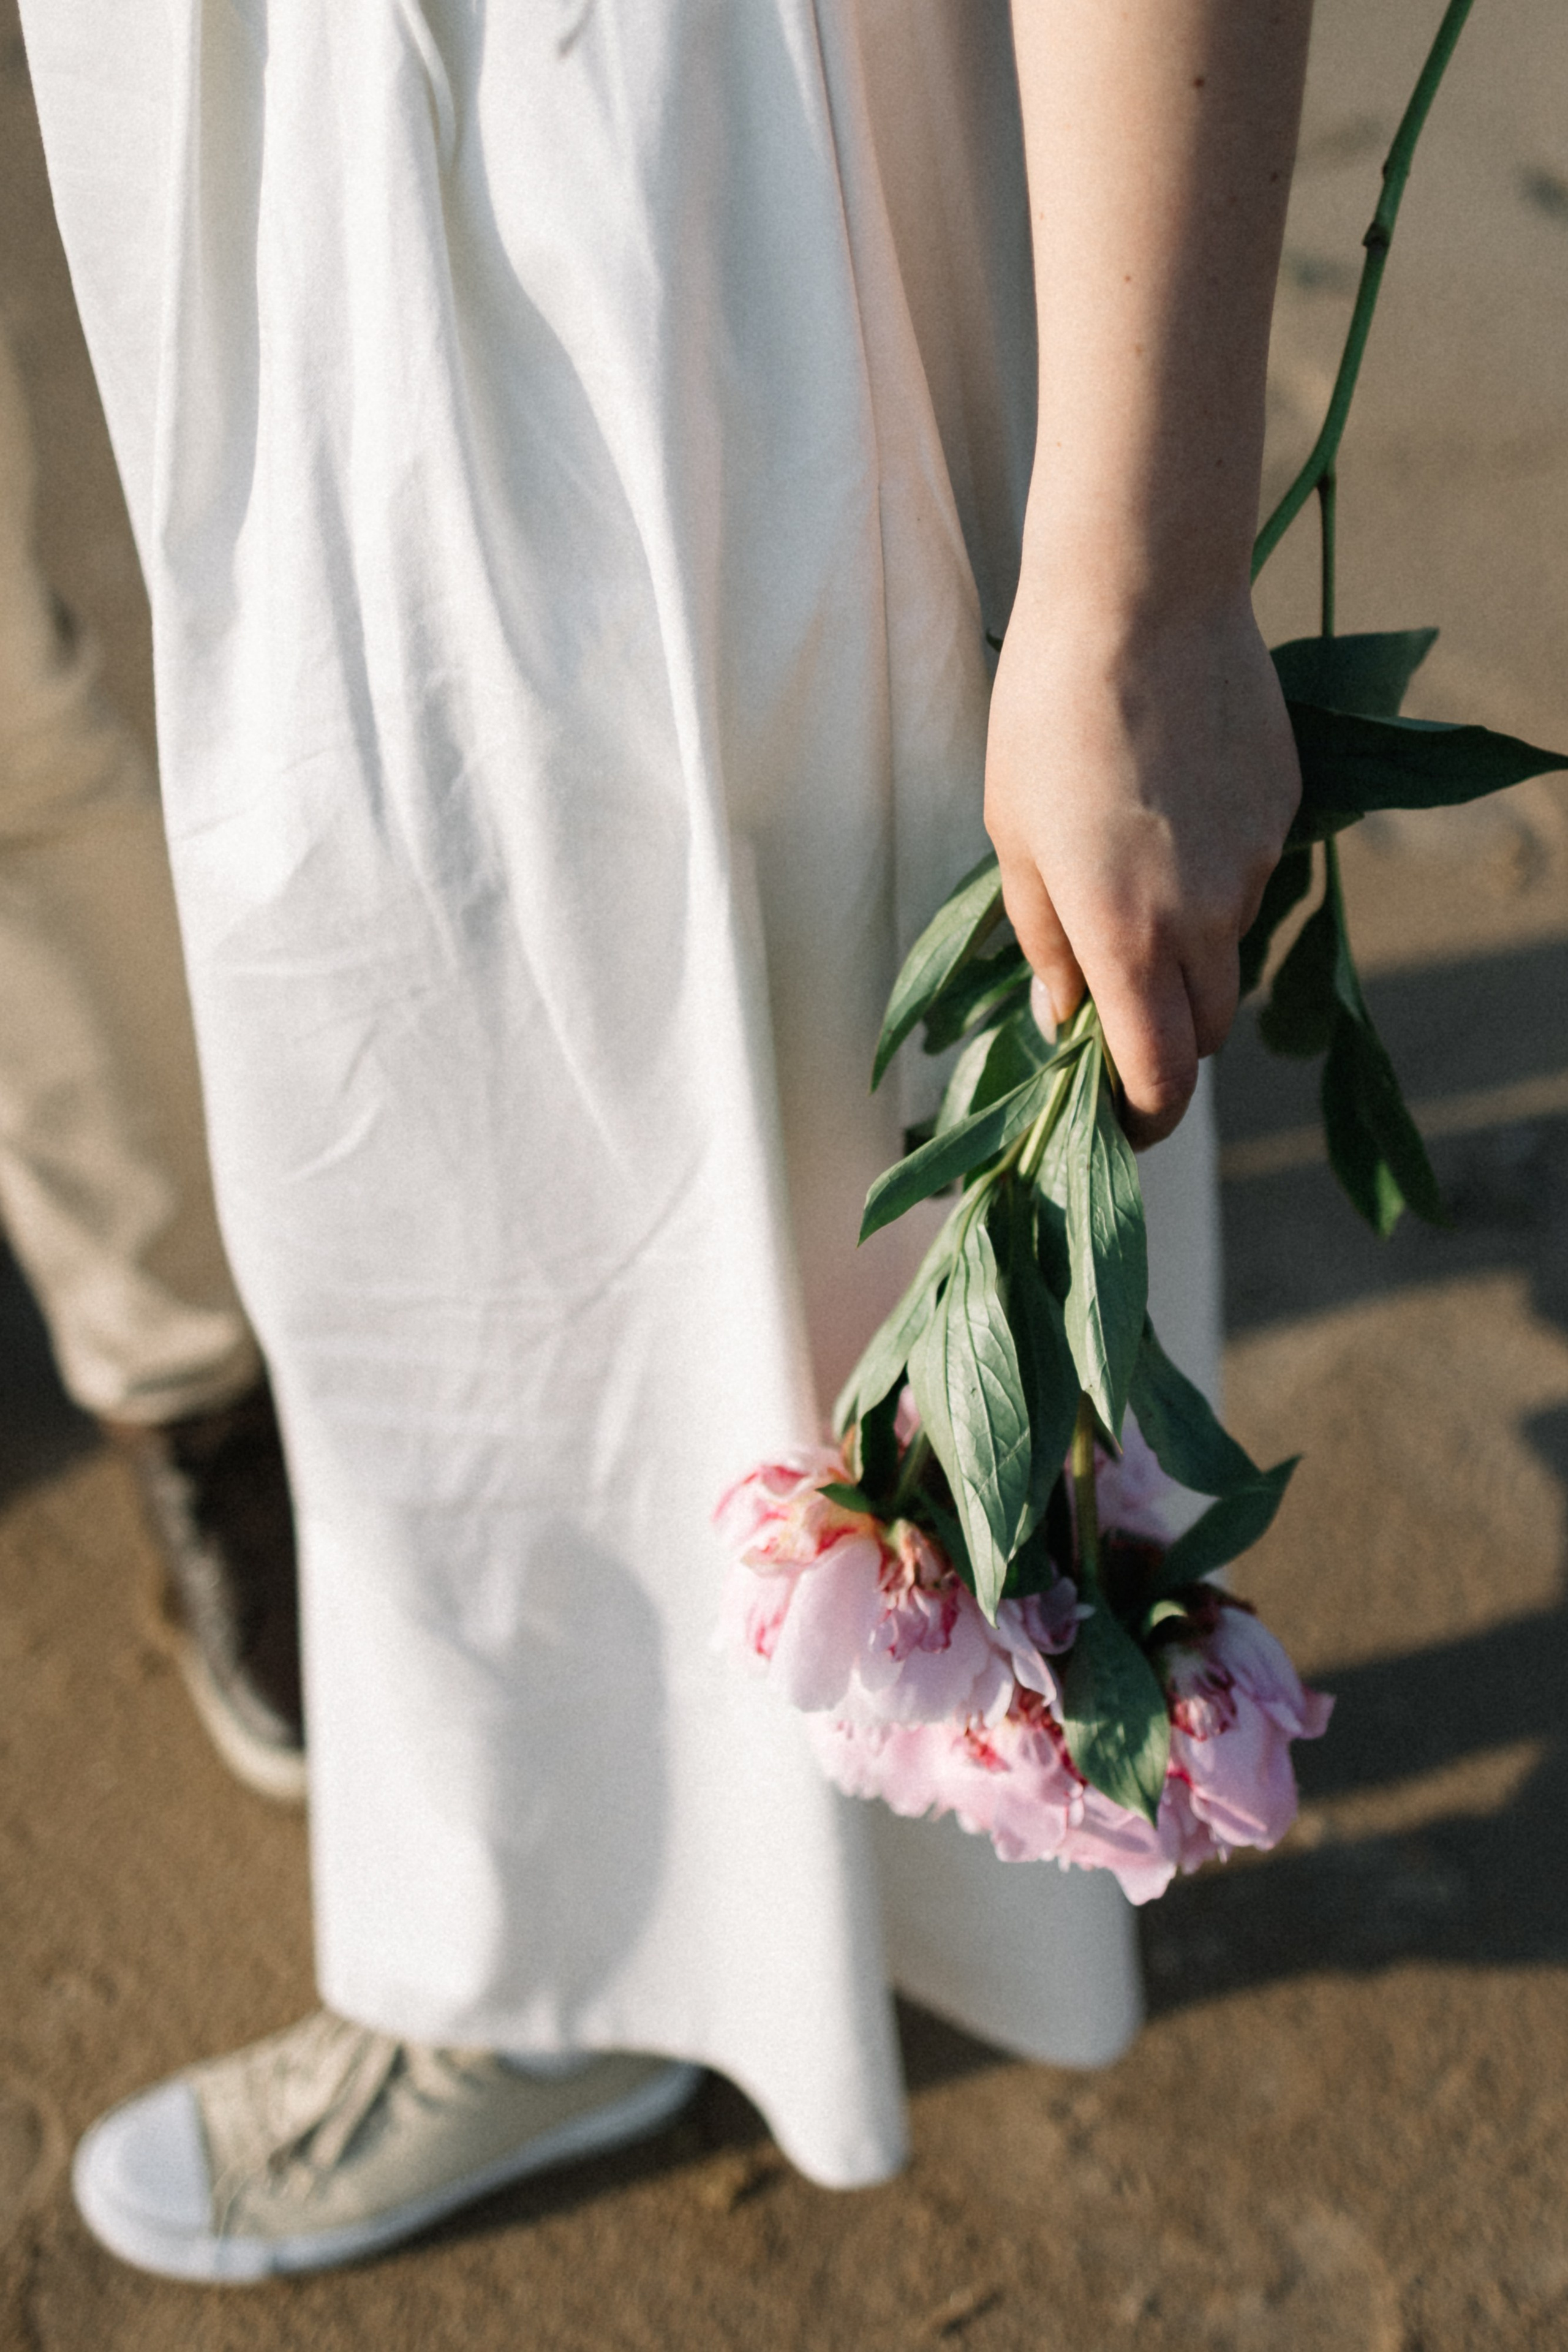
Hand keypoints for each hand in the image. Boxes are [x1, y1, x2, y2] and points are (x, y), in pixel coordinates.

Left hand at [984, 585, 1300, 1147]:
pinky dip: (1215, 879)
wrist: (1142, 597)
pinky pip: (1252, 878)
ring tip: (1133, 879)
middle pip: (1207, 1030)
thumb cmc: (1048, 716)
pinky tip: (1172, 810)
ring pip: (1231, 952)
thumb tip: (1066, 1016)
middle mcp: (1207, 918)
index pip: (1161, 1078)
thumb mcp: (1014, 839)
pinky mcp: (1285, 810)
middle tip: (1114, 1009)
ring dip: (1190, 954)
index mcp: (1129, 938)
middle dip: (1166, 1039)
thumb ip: (1046, 943)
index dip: (1143, 1120)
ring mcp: (1257, 863)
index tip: (1120, 1124)